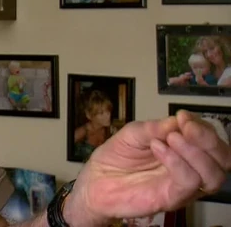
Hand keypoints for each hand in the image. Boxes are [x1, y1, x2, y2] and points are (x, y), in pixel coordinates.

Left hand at [63, 110, 230, 225]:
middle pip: (223, 159)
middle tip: (185, 126)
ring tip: (171, 138)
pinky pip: (188, 182)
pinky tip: (158, 148)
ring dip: (196, 152)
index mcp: (185, 151)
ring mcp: (183, 186)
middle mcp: (190, 169)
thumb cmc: (116, 158)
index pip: (212, 140)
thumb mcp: (133, 134)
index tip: (183, 116)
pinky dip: (177, 162)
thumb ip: (155, 127)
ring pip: (213, 174)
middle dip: (208, 139)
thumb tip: (178, 119)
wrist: (94, 182)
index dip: (203, 126)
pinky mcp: (171, 198)